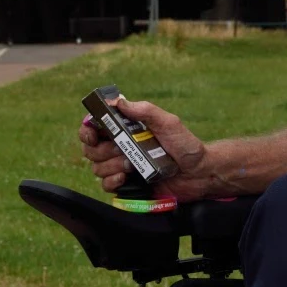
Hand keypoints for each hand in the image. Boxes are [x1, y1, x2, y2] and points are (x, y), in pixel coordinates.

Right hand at [78, 97, 215, 201]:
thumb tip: (118, 101)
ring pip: (97, 168)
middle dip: (103, 151)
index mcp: (126, 130)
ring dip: (112, 166)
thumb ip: (144, 111)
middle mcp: (121, 148)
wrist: (198, 173)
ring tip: (132, 165)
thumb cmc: (185, 145)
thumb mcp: (168, 122)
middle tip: (123, 150)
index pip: (95, 128)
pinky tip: (125, 177)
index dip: (87, 130)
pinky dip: (112, 181)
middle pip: (91, 149)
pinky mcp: (126, 185)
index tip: (93, 134)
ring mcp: (122, 167)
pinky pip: (105, 185)